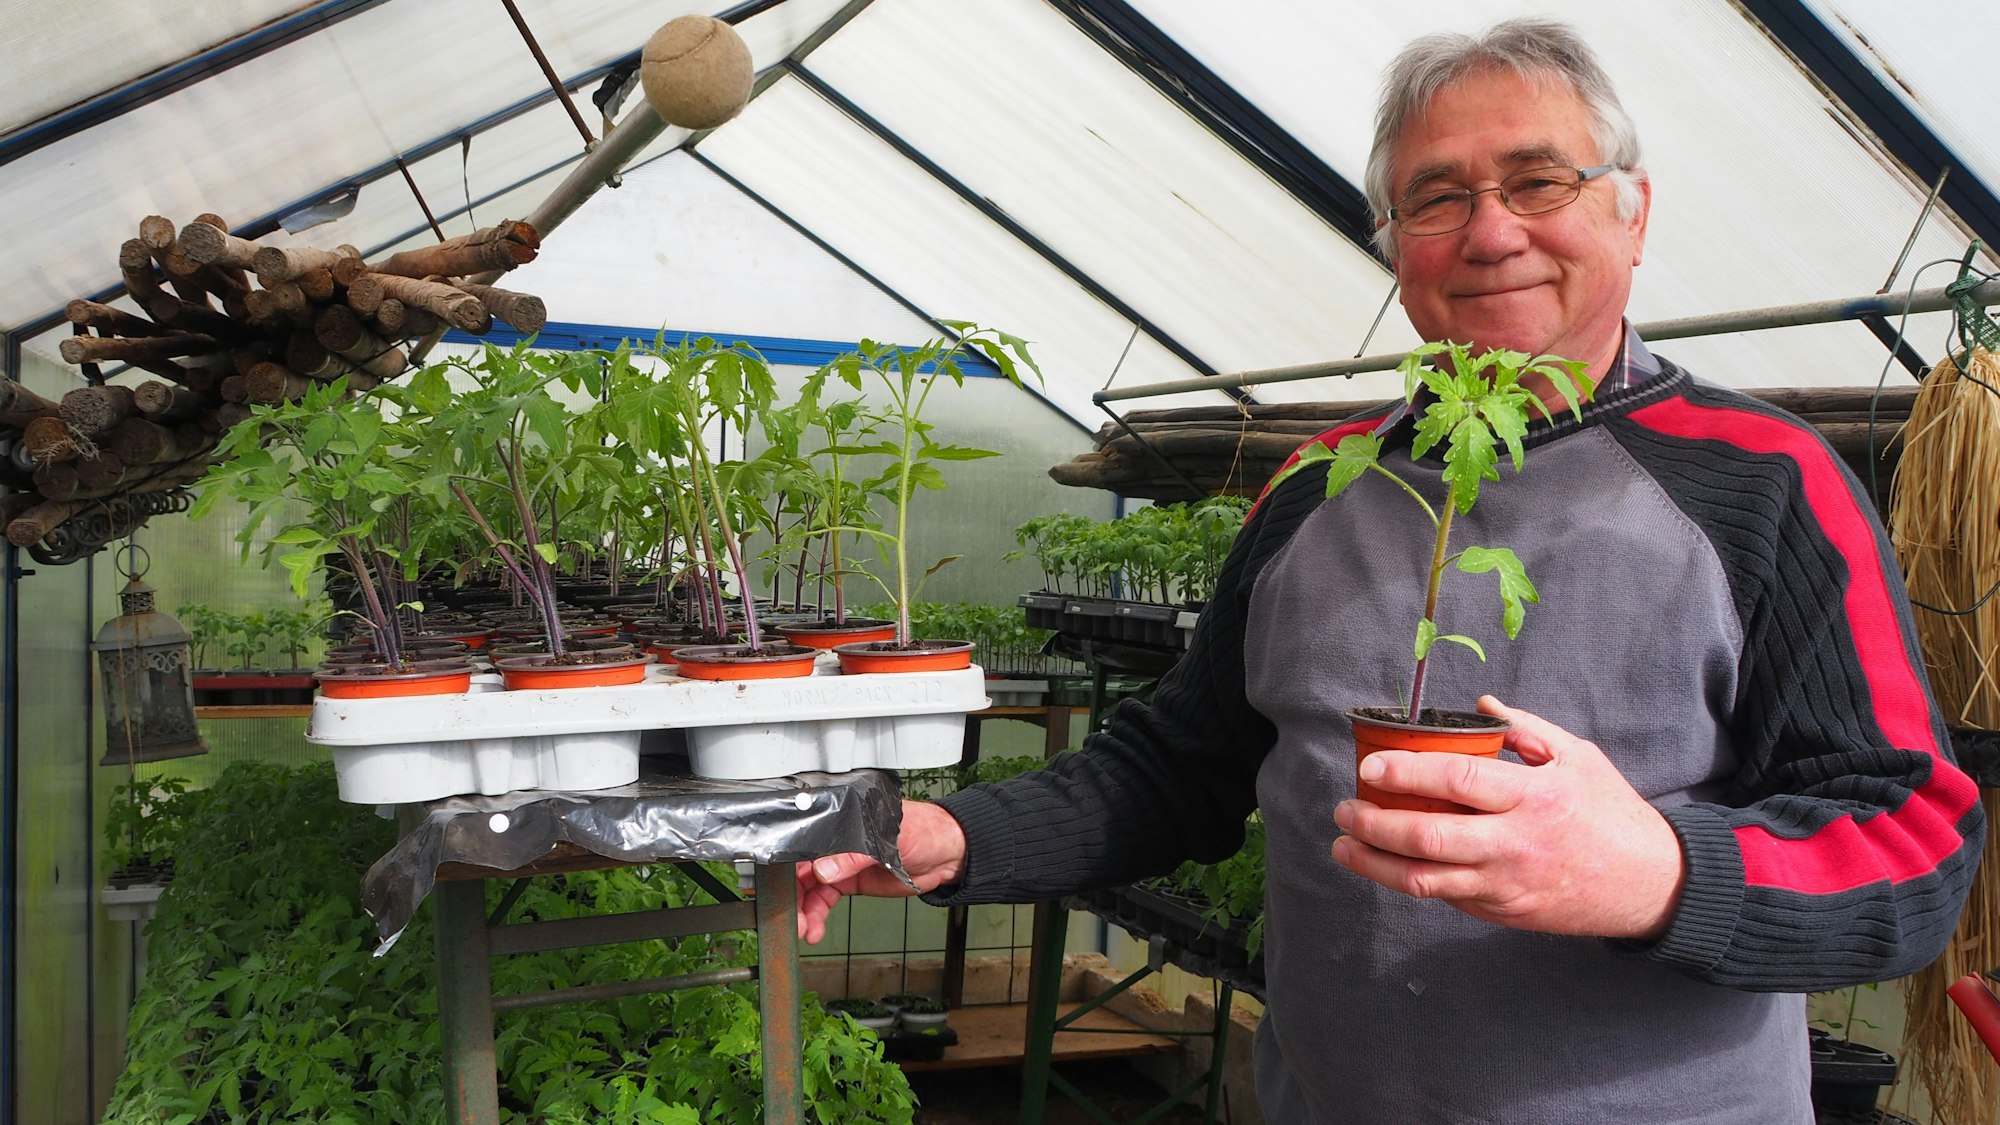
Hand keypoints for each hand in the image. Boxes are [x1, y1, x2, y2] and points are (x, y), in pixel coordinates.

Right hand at [795, 800, 967, 943]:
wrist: (946, 854)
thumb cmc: (922, 831)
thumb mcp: (887, 841)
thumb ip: (854, 856)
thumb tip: (823, 870)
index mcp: (841, 818)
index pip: (803, 838)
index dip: (785, 862)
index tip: (777, 885)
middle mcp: (835, 840)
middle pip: (799, 867)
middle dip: (792, 894)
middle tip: (790, 917)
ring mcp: (841, 861)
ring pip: (809, 887)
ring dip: (803, 910)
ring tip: (804, 930)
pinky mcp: (849, 881)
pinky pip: (824, 899)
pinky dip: (817, 915)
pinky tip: (815, 930)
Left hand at [1329, 695, 1685, 939]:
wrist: (1652, 886)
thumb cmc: (1612, 813)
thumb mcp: (1580, 757)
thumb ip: (1528, 730)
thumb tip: (1482, 706)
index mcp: (1534, 795)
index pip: (1458, 780)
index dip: (1407, 772)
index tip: (1371, 767)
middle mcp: (1516, 842)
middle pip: (1428, 835)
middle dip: (1375, 822)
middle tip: (1345, 807)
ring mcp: (1507, 884)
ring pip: (1425, 879)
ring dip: (1375, 863)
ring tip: (1345, 844)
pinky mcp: (1504, 912)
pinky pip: (1447, 896)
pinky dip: (1410, 880)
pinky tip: (1386, 864)